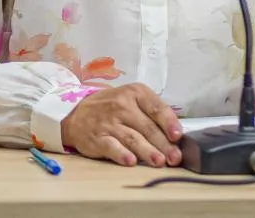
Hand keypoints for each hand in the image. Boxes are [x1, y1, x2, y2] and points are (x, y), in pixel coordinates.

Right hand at [60, 83, 182, 167]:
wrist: (77, 114)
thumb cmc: (112, 107)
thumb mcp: (132, 99)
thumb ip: (151, 112)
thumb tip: (175, 134)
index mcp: (135, 93)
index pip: (156, 108)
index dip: (169, 122)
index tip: (177, 135)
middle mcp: (122, 106)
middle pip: (147, 127)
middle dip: (164, 144)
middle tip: (175, 157)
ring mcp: (109, 122)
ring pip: (132, 138)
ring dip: (147, 151)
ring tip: (159, 161)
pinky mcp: (97, 138)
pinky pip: (111, 146)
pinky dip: (121, 154)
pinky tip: (131, 162)